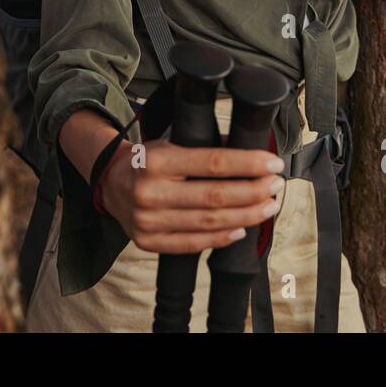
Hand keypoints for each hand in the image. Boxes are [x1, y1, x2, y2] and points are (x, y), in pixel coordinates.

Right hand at [97, 138, 283, 254]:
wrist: (110, 184)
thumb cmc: (148, 161)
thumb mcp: (171, 142)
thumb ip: (206, 147)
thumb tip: (250, 151)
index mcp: (158, 160)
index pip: (213, 162)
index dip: (249, 164)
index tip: (273, 164)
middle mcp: (151, 191)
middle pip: (215, 196)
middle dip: (253, 192)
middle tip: (275, 186)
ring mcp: (147, 220)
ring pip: (208, 222)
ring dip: (245, 216)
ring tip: (267, 206)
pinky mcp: (148, 241)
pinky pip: (192, 243)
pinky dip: (221, 238)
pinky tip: (240, 229)